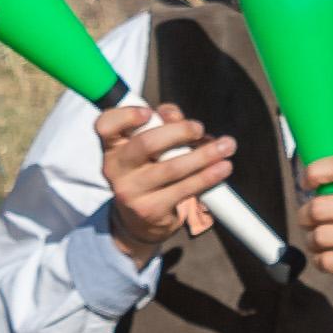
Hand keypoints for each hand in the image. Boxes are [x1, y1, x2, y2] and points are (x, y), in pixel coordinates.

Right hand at [90, 97, 240, 262]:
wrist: (140, 220)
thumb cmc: (148, 170)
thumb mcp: (148, 145)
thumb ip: (161, 122)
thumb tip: (175, 116)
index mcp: (113, 146)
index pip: (105, 125)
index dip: (125, 116)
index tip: (149, 112)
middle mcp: (117, 168)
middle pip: (145, 144)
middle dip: (178, 132)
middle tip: (199, 128)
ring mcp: (132, 191)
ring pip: (172, 168)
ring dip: (204, 155)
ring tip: (226, 146)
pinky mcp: (151, 210)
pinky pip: (184, 189)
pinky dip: (208, 176)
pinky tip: (222, 168)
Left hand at [295, 156, 332, 332]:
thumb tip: (310, 188)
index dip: (315, 171)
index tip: (307, 185)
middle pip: (318, 207)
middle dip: (305, 219)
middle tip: (311, 225)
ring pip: (318, 235)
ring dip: (313, 244)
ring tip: (326, 246)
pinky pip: (324, 260)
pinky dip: (321, 263)